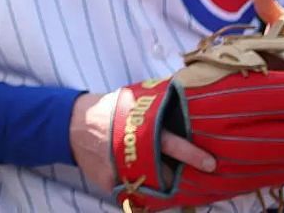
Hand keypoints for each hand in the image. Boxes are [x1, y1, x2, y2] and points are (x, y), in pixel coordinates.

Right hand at [70, 87, 216, 193]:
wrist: (72, 124)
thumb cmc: (110, 109)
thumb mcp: (133, 101)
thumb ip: (156, 106)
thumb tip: (184, 93)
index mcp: (140, 130)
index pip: (170, 144)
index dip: (191, 154)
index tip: (211, 163)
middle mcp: (130, 152)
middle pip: (163, 173)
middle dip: (179, 177)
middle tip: (194, 176)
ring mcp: (118, 171)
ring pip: (150, 184)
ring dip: (160, 181)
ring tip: (164, 173)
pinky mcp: (109, 184)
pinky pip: (132, 189)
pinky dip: (140, 184)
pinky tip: (142, 175)